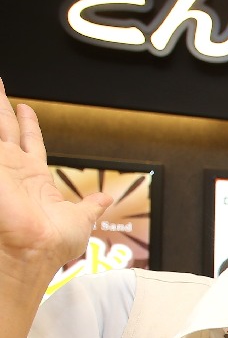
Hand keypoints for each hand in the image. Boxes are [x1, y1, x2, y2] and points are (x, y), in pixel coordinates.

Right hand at [0, 78, 110, 280]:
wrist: (35, 251)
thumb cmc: (51, 244)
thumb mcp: (79, 220)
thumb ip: (91, 207)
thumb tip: (106, 200)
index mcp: (36, 178)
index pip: (30, 142)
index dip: (28, 124)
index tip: (26, 108)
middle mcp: (15, 169)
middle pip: (6, 128)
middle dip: (3, 107)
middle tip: (0, 86)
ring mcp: (2, 166)